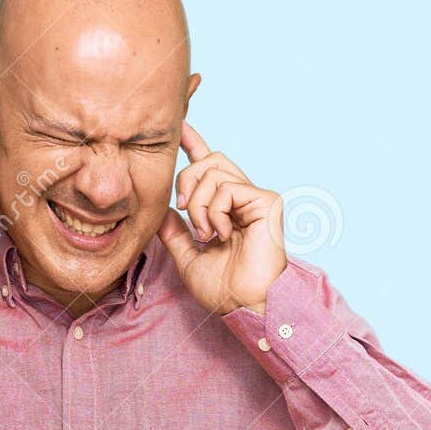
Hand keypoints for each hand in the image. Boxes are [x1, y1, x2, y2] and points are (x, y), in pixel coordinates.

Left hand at [155, 123, 287, 313]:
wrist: (244, 303)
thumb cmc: (223, 288)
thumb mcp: (188, 257)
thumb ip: (174, 233)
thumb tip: (164, 211)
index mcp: (228, 209)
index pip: (210, 168)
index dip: (196, 144)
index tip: (182, 127)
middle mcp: (244, 198)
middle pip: (209, 160)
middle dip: (186, 180)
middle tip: (184, 209)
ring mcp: (256, 198)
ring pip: (213, 172)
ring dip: (199, 204)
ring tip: (206, 233)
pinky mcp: (267, 201)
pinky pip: (227, 188)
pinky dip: (215, 211)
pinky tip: (222, 233)